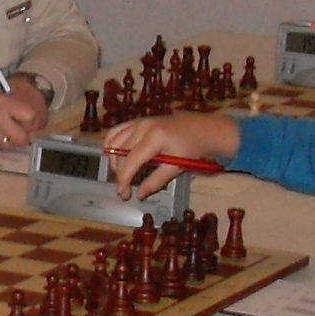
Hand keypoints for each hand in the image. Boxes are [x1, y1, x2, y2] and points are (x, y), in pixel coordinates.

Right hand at [0, 84, 49, 153]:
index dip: (32, 123)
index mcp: (2, 100)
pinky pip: (2, 149)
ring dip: (10, 143)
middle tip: (17, 135)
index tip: (29, 127)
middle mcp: (0, 113)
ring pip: (16, 142)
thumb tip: (31, 122)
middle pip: (28, 129)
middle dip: (25, 134)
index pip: (31, 114)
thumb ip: (10, 110)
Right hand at [103, 112, 240, 199]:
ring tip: (121, 173)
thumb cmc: (192, 148)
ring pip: (114, 141)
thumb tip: (139, 195)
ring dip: (113, 159)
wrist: (202, 129)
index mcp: (155, 138)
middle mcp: (143, 127)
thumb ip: (156, 181)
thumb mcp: (177, 167)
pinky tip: (114, 156)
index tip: (123, 193)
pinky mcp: (138, 120)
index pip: (130, 161)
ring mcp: (139, 121)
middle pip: (119, 152)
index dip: (124, 179)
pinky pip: (116, 131)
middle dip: (119, 173)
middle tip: (124, 188)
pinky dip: (111, 144)